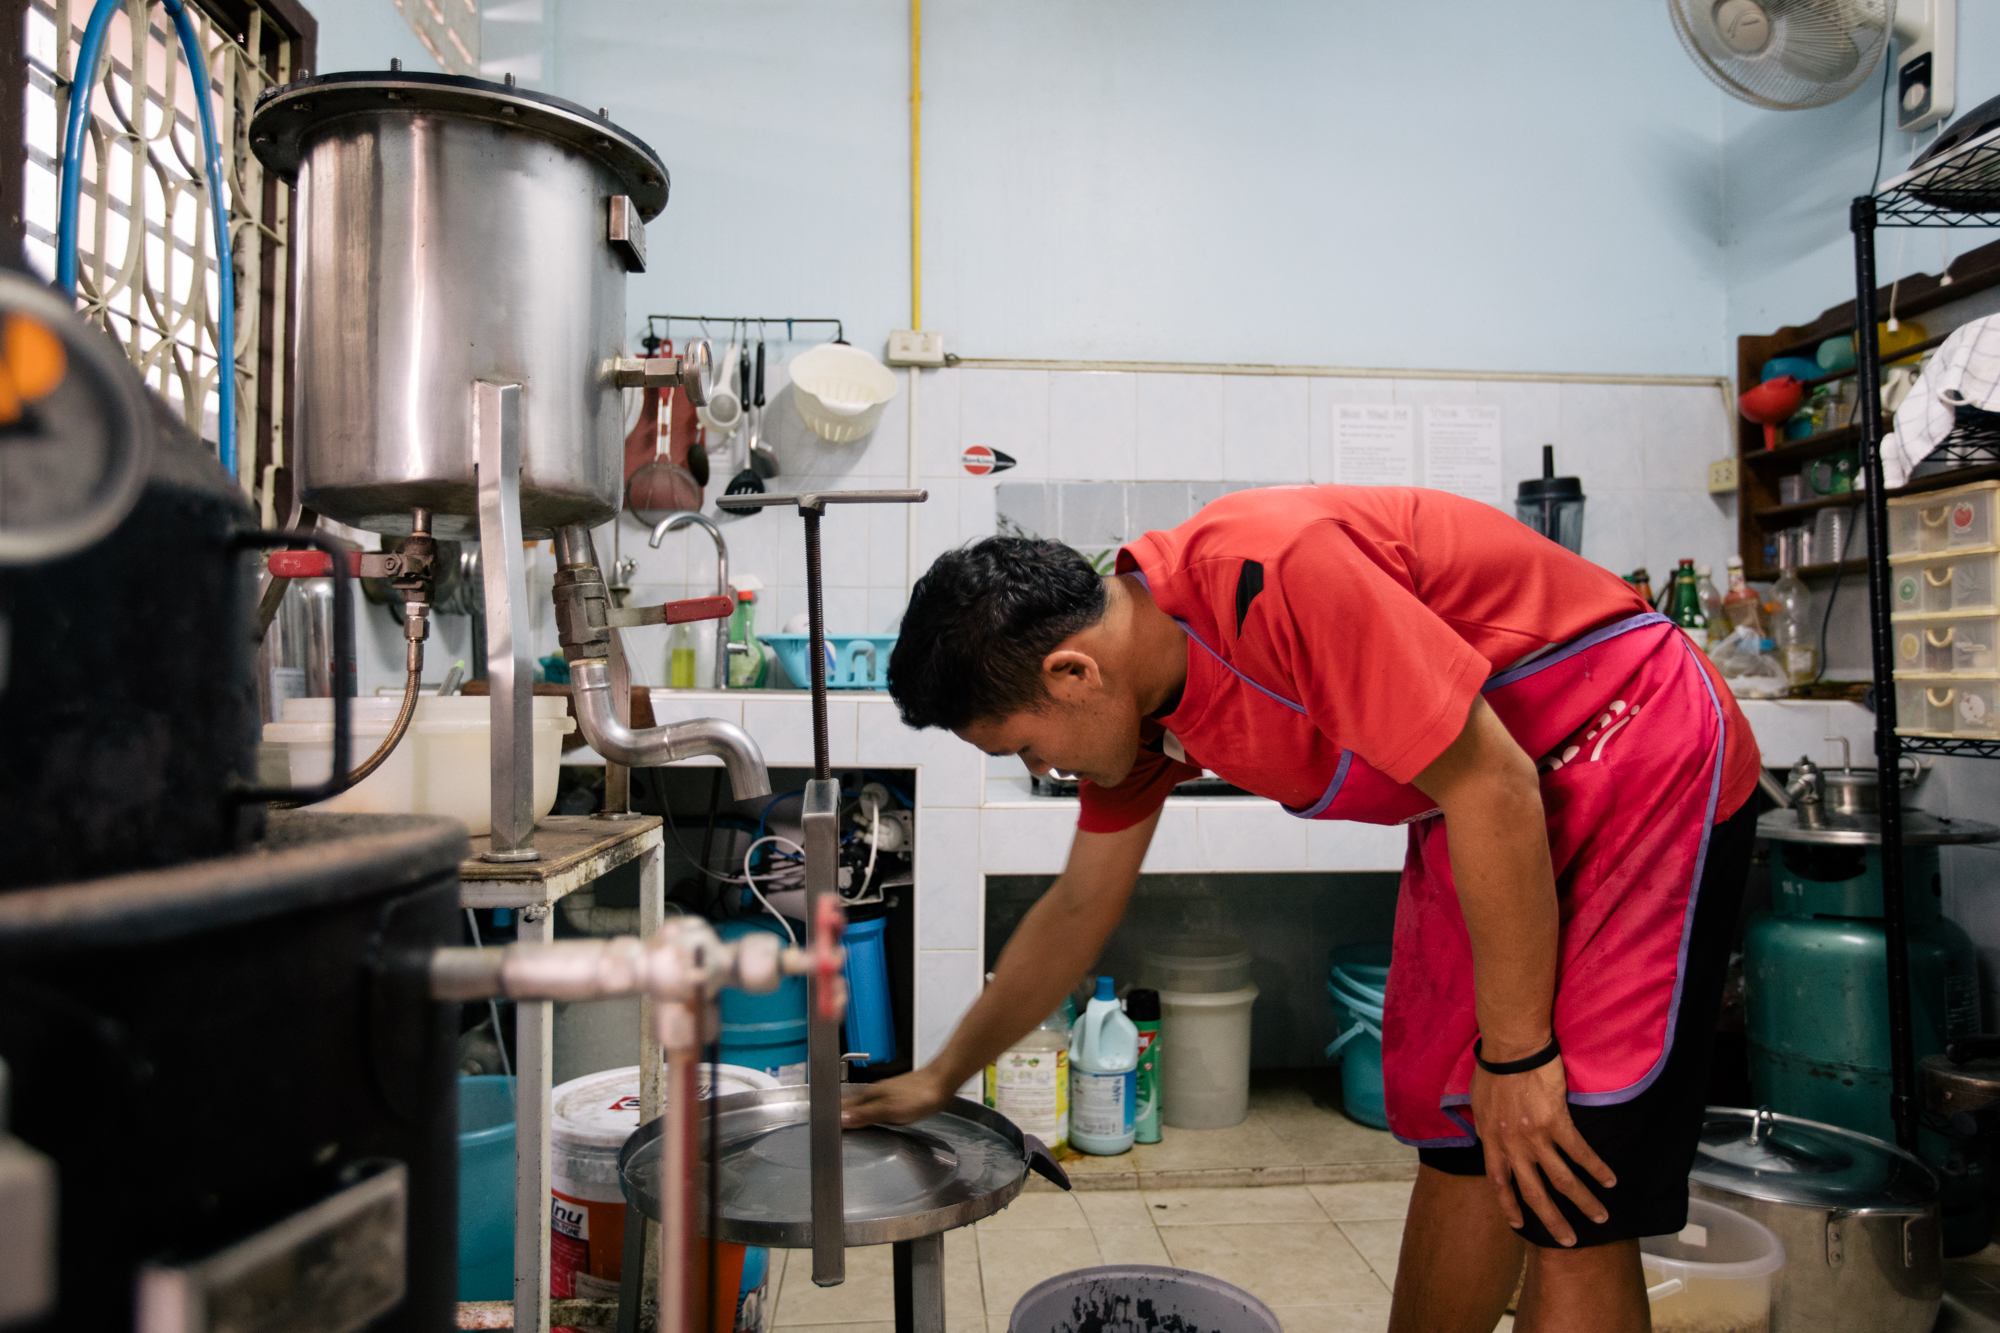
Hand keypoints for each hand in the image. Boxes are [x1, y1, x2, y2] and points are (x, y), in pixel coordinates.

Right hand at [840, 1067, 957, 1128]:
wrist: (941, 1083)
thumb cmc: (918, 1096)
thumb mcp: (889, 1110)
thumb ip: (865, 1115)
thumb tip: (841, 1120)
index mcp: (870, 1095)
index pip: (845, 1107)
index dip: (835, 1116)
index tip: (823, 1125)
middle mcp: (876, 1092)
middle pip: (853, 1105)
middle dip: (841, 1114)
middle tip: (830, 1126)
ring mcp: (887, 1093)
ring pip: (864, 1104)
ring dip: (855, 1113)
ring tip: (845, 1123)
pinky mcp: (897, 1097)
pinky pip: (877, 1106)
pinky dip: (869, 1113)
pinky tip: (872, 1118)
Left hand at [1469, 1049, 1615, 1245]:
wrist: (1511, 1047)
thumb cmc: (1493, 1069)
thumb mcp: (1479, 1104)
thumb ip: (1488, 1127)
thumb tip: (1492, 1138)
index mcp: (1491, 1140)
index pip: (1499, 1182)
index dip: (1509, 1205)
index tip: (1519, 1224)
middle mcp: (1512, 1145)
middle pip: (1534, 1192)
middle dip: (1553, 1220)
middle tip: (1569, 1240)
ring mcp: (1535, 1136)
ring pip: (1561, 1179)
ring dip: (1584, 1201)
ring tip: (1600, 1216)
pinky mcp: (1556, 1122)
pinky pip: (1580, 1153)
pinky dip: (1596, 1169)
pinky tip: (1610, 1181)